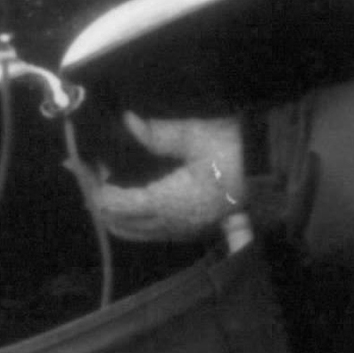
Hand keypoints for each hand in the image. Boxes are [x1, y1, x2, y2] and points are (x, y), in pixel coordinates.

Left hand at [75, 113, 244, 242]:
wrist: (275, 167)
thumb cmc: (237, 148)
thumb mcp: (196, 134)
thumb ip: (157, 133)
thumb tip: (126, 121)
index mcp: (171, 204)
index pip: (115, 204)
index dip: (93, 185)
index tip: (78, 161)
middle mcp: (173, 224)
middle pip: (118, 224)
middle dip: (96, 199)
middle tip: (84, 170)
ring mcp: (183, 229)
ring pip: (133, 231)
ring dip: (112, 209)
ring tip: (102, 178)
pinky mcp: (190, 226)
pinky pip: (150, 228)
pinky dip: (131, 212)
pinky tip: (127, 189)